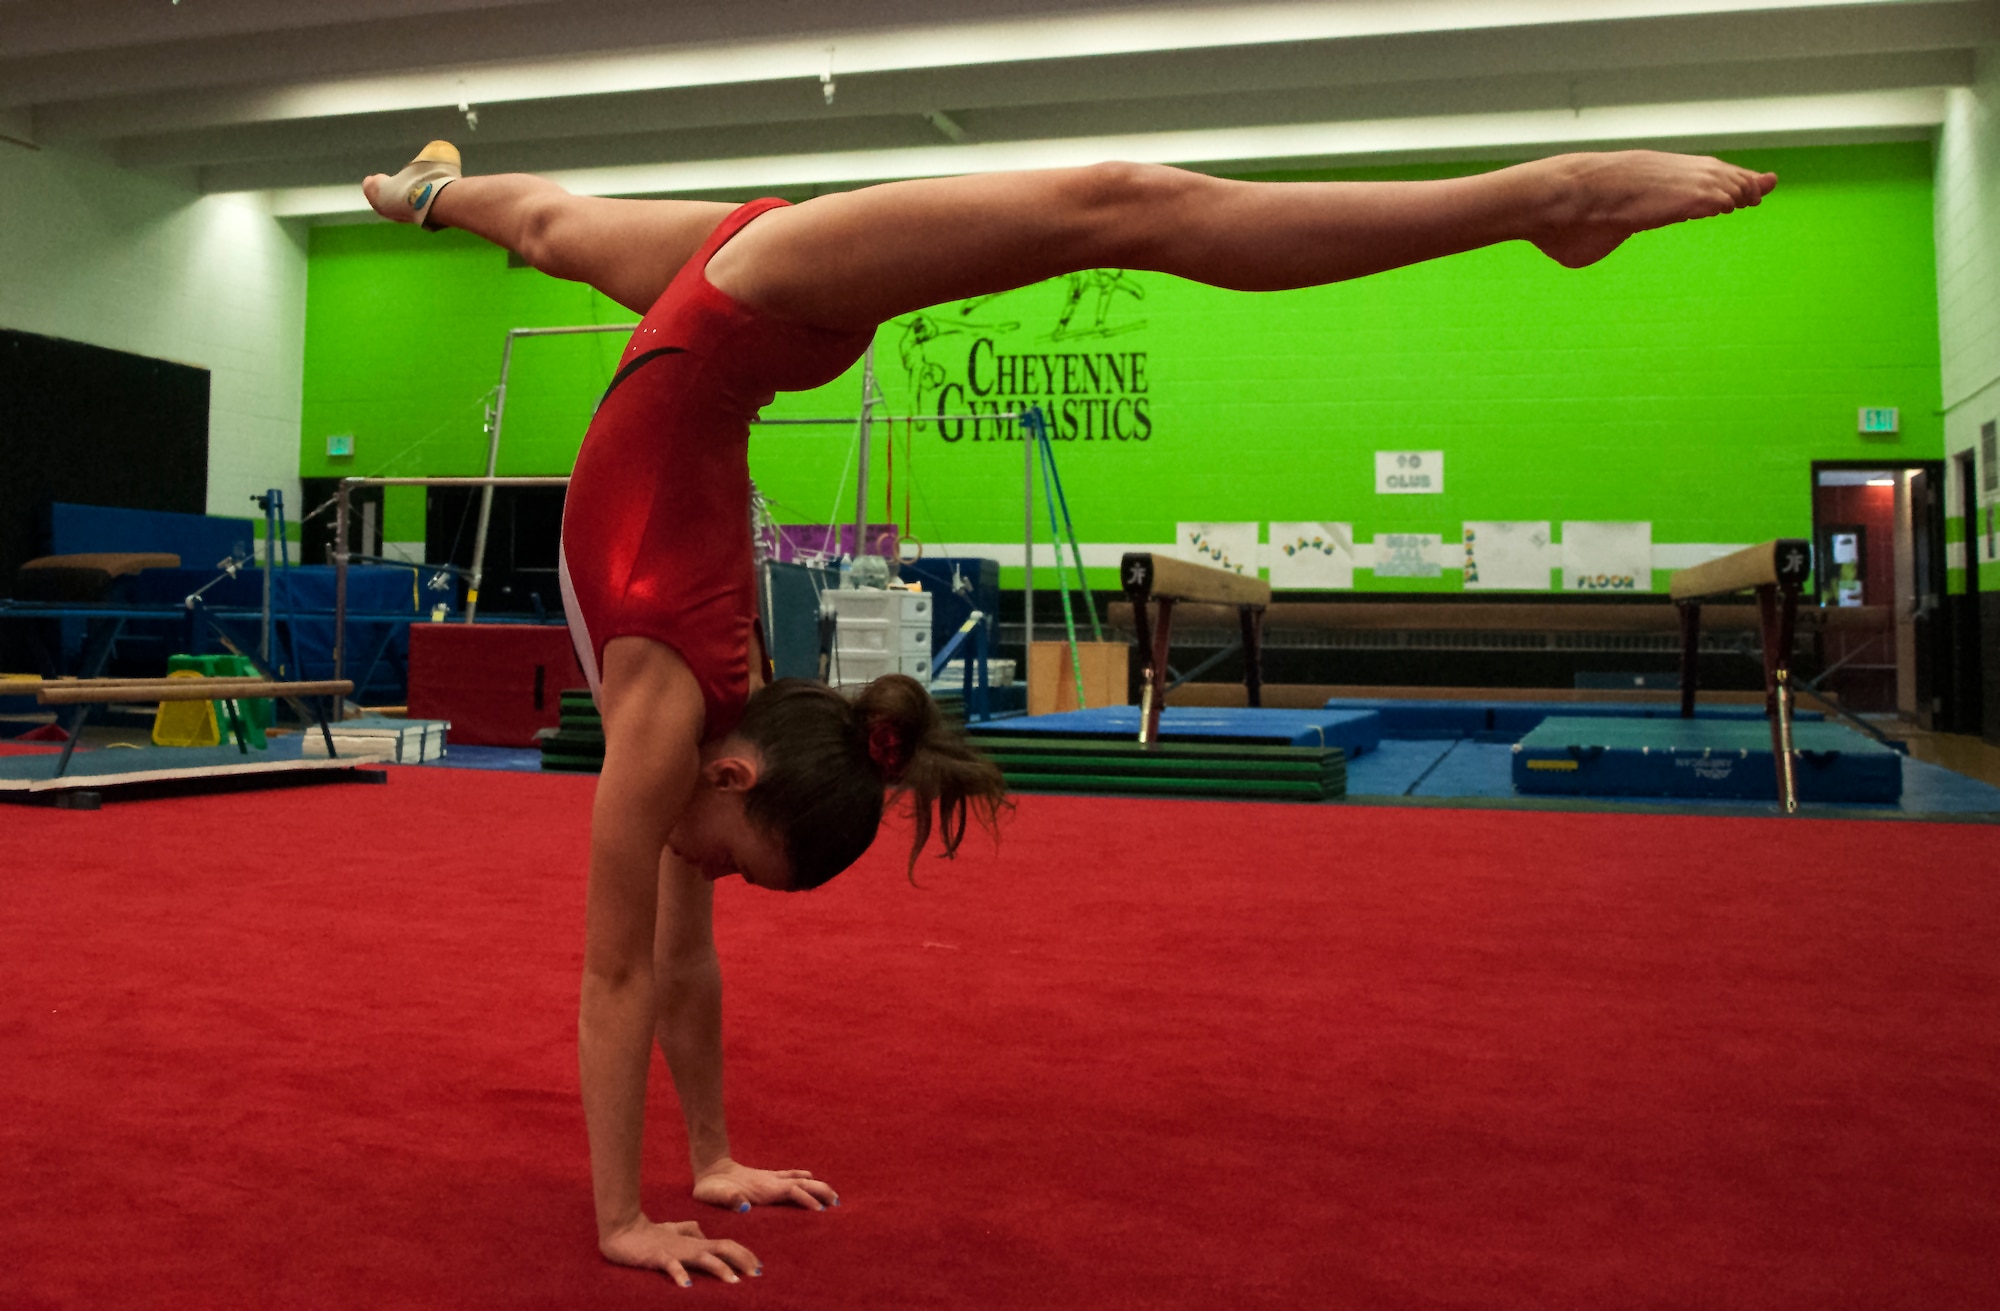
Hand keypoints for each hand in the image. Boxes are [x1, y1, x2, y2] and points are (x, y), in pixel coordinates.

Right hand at [599, 1216, 760, 1287]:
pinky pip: (671, 1266)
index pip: (726, 1244)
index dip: (744, 1253)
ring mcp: (675, 1251)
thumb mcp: (674, 1231)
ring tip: (733, 1281)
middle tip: (757, 1274)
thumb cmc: (650, 1233)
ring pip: (702, 1257)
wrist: (623, 1230)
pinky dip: (680, 1275)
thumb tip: (704, 1234)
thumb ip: (690, 1230)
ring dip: (719, 1269)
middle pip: (722, 1248)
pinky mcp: (658, 1257)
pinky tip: (687, 1286)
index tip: (759, 1266)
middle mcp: (690, 1245)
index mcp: (696, 1241)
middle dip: (741, 1260)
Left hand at [694, 1157, 839, 1211]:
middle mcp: (772, 1182)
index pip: (793, 1192)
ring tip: (833, 1195)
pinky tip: (811, 1180)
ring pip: (800, 1179)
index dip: (807, 1200)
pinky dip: (805, 1179)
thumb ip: (730, 1200)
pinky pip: (792, 1177)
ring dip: (817, 1185)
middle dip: (821, 1191)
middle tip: (837, 1202)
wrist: (710, 1170)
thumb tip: (744, 1208)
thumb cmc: (712, 1188)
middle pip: (803, 1183)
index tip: (820, 1211)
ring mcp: (771, 1179)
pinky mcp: (768, 1179)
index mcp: (764, 1189)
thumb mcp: (715, 1196)